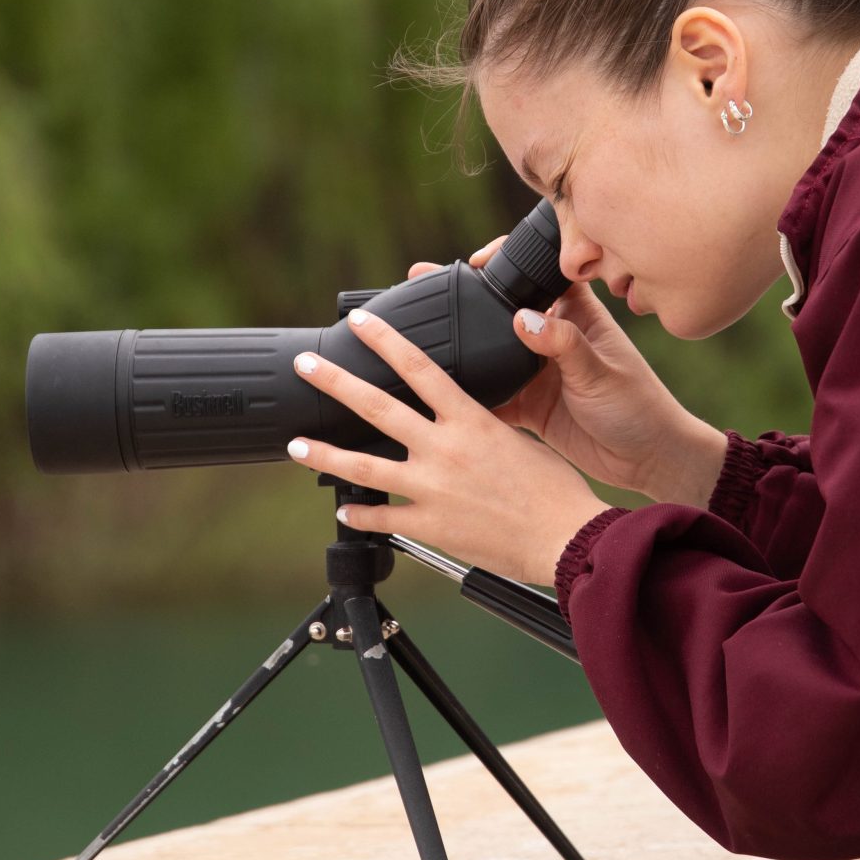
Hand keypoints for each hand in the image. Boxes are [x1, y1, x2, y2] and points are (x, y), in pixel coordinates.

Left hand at [284, 308, 612, 585]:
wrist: (564, 536)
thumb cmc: (553, 490)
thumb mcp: (517, 439)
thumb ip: (478, 426)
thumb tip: (457, 416)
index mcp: (470, 421)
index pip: (420, 368)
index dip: (385, 341)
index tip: (359, 323)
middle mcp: (445, 450)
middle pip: (378, 408)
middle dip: (336, 383)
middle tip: (306, 366)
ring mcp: (432, 489)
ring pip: (364, 468)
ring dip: (324, 454)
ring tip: (295, 445)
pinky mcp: (430, 526)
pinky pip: (383, 518)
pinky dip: (360, 515)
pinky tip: (344, 512)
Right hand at [408, 241, 726, 506]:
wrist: (648, 461)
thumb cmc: (640, 408)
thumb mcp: (601, 372)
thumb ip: (563, 345)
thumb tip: (522, 318)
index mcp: (577, 315)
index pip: (538, 272)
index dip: (506, 260)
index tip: (475, 261)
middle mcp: (552, 337)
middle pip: (503, 308)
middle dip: (468, 297)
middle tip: (426, 281)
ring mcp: (537, 371)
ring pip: (490, 350)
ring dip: (461, 342)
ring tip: (417, 329)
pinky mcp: (528, 405)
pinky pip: (491, 393)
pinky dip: (467, 393)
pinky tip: (434, 389)